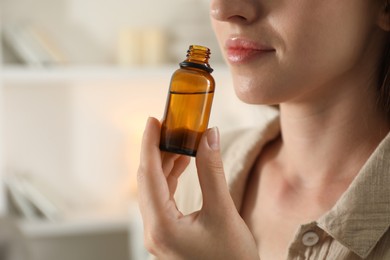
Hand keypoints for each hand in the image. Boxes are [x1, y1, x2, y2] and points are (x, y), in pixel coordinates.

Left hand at [137, 117, 258, 259]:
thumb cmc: (232, 259)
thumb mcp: (223, 212)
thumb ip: (212, 172)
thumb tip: (209, 135)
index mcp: (162, 226)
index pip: (149, 175)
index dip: (149, 144)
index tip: (152, 120)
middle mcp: (154, 231)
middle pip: (148, 181)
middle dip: (158, 150)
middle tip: (170, 126)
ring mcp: (158, 234)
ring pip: (154, 189)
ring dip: (165, 163)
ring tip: (180, 141)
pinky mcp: (167, 234)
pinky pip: (162, 199)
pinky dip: (170, 178)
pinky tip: (182, 164)